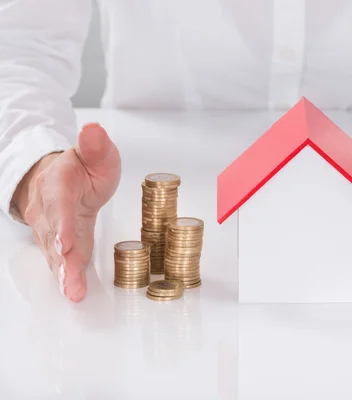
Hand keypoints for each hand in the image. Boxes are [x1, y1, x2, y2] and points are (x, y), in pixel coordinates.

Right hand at [12, 123, 120, 300]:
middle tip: (69, 278)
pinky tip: (72, 291)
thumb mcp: (96, 153)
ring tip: (71, 290)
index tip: (66, 244)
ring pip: (53, 250)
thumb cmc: (82, 166)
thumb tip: (93, 130)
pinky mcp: (54, 239)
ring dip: (62, 271)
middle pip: (53, 233)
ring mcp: (48, 224)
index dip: (62, 224)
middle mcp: (48, 205)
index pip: (59, 202)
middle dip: (61, 258)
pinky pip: (58, 257)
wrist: (59, 175)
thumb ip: (96, 146)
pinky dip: (65, 275)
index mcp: (59, 180)